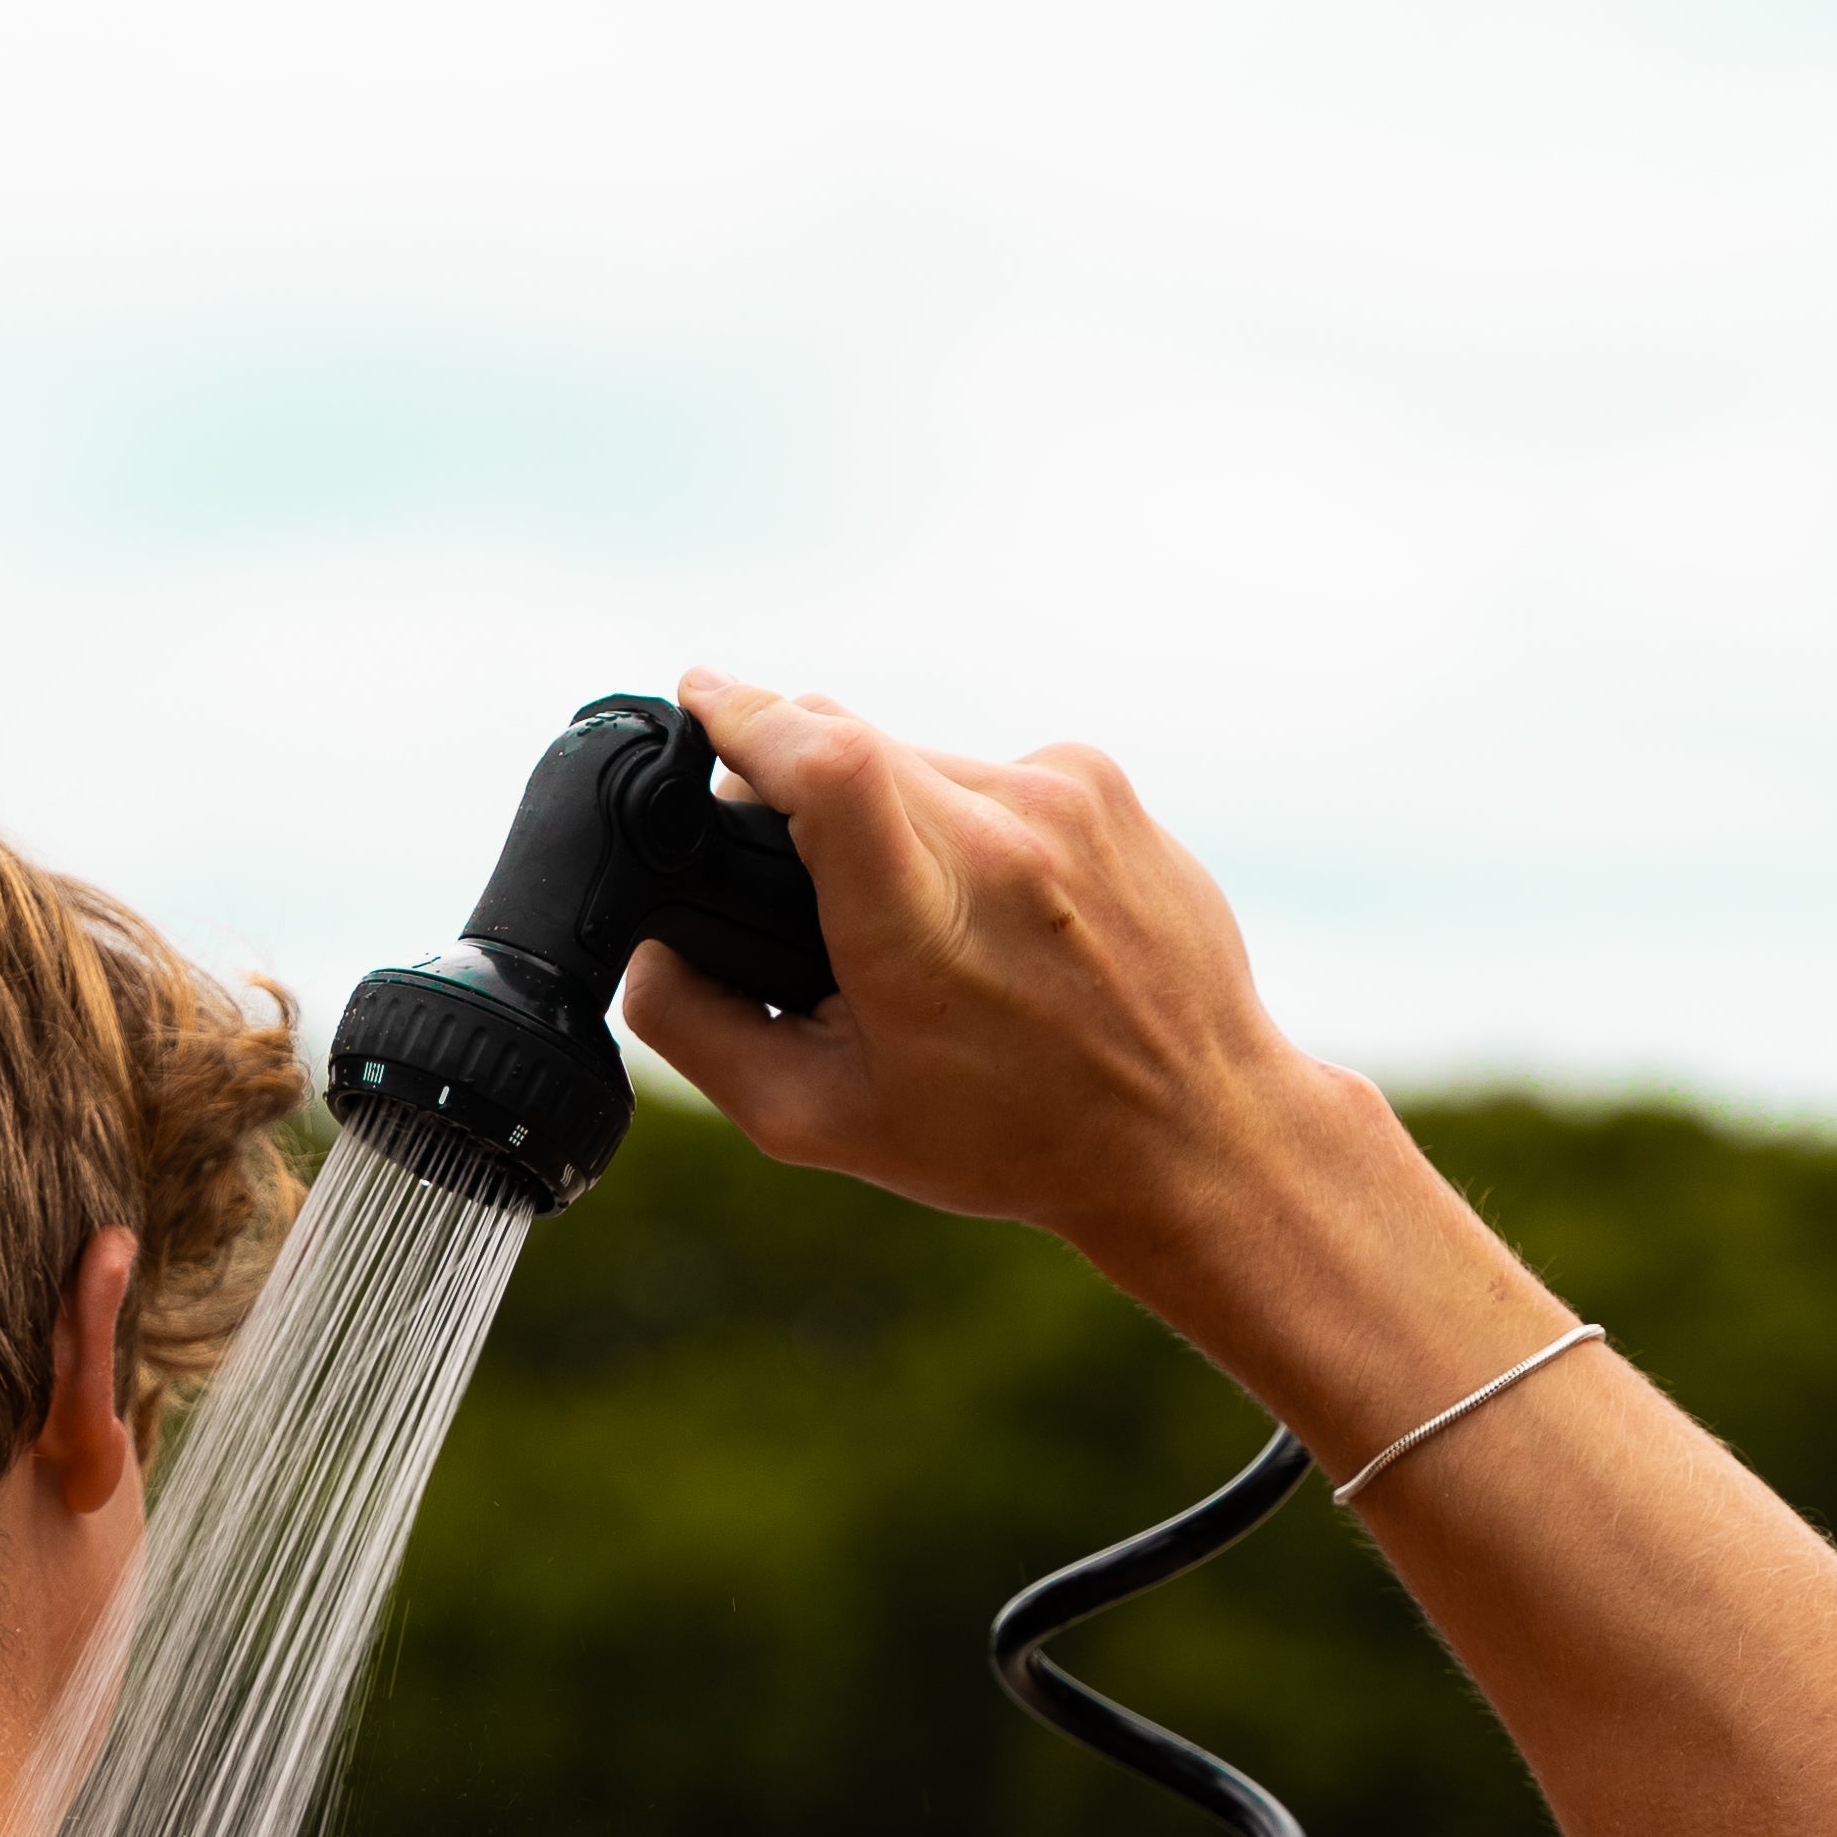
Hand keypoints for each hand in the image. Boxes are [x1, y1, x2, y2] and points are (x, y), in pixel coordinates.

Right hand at [618, 671, 1341, 1287]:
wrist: (1190, 1129)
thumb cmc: (1005, 1137)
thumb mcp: (820, 1122)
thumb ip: (703, 1030)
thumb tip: (646, 946)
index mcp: (927, 931)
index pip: (829, 761)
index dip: (747, 713)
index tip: (698, 699)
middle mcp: (1004, 842)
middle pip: (847, 741)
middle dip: (793, 785)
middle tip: (796, 881)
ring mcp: (1063, 798)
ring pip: (911, 756)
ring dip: (879, 813)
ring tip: (916, 923)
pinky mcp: (1100, 779)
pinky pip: (981, 770)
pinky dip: (954, 823)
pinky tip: (988, 912)